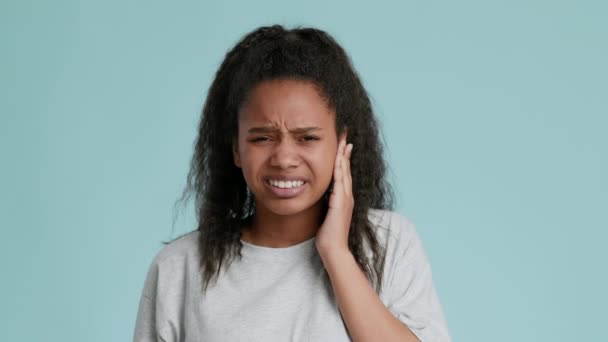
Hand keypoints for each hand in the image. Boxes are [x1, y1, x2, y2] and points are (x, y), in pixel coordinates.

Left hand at [315, 131, 353, 254]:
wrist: (334, 250)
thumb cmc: (328, 236)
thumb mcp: (326, 216)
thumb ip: (326, 205)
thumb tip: (321, 199)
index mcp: (343, 198)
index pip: (343, 172)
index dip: (342, 157)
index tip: (342, 143)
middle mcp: (347, 196)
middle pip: (346, 168)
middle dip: (345, 150)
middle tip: (345, 134)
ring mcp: (345, 199)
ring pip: (345, 172)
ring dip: (344, 156)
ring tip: (344, 140)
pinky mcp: (340, 204)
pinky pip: (340, 183)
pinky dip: (340, 170)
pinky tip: (338, 160)